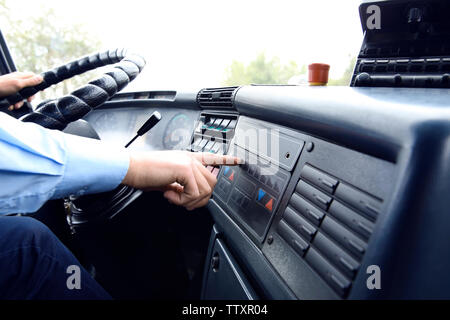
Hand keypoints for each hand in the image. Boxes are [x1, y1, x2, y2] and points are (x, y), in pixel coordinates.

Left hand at [0, 72, 42, 109]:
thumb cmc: (2, 86)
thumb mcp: (18, 84)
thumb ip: (30, 82)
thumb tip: (41, 78)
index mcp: (20, 76)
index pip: (33, 77)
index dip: (38, 83)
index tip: (42, 90)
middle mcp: (17, 81)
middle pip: (29, 88)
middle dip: (29, 96)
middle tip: (28, 100)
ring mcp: (12, 88)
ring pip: (22, 96)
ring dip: (20, 102)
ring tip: (16, 105)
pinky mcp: (8, 94)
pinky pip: (15, 100)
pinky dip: (14, 104)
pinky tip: (11, 105)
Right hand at [122, 150, 241, 210]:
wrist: (131, 169)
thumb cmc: (144, 174)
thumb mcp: (168, 181)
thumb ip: (182, 185)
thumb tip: (190, 197)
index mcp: (187, 159)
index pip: (211, 158)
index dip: (226, 160)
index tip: (238, 160)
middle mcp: (190, 158)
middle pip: (211, 184)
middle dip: (198, 199)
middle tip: (181, 201)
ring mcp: (189, 162)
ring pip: (205, 190)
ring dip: (188, 201)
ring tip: (173, 197)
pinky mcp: (185, 168)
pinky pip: (195, 193)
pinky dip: (182, 200)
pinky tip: (169, 194)